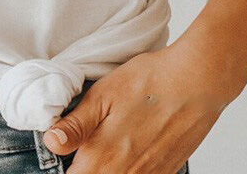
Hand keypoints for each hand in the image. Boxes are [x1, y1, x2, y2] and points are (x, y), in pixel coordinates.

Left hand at [41, 28, 246, 173]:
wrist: (195, 82)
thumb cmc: (148, 82)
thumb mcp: (102, 95)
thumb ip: (76, 126)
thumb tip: (51, 143)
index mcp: (102, 157)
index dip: (66, 164)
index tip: (68, 146)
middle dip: (85, 166)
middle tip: (87, 141)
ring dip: (107, 167)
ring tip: (112, 140)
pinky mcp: (165, 173)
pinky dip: (128, 168)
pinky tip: (131, 145)